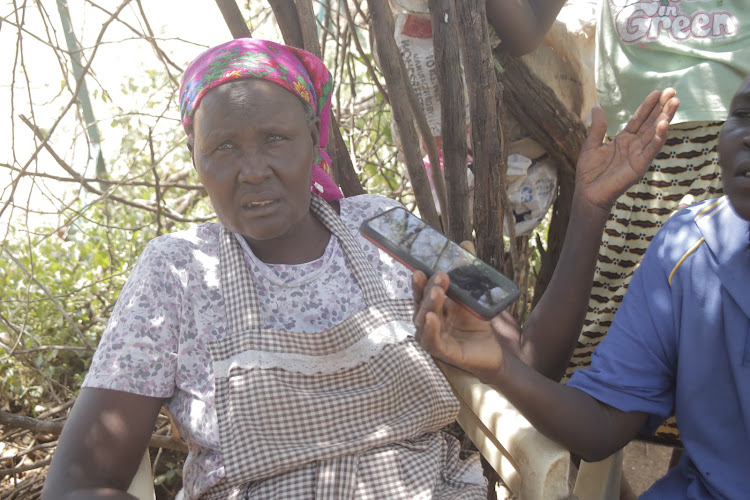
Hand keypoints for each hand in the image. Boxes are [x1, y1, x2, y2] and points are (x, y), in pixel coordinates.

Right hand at [412, 270, 521, 381]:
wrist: (491, 350)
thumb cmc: (475, 322)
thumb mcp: (472, 295)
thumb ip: (468, 270)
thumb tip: (466, 244)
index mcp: (432, 307)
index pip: (421, 293)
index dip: (420, 282)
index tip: (421, 269)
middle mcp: (428, 321)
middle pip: (421, 304)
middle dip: (427, 289)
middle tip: (439, 276)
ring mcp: (432, 337)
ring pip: (423, 321)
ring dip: (429, 305)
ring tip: (437, 292)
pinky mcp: (442, 352)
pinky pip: (431, 341)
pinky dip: (430, 329)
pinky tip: (432, 318)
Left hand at [575, 89, 678, 211]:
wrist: (588, 193)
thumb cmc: (590, 173)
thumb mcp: (591, 145)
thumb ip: (598, 128)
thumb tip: (597, 107)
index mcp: (624, 140)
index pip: (639, 119)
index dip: (648, 106)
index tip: (658, 92)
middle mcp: (634, 145)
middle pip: (651, 123)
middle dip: (662, 108)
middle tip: (673, 92)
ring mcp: (639, 155)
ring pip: (655, 133)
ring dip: (665, 118)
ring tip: (674, 102)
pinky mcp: (640, 166)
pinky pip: (651, 150)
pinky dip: (658, 137)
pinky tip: (664, 124)